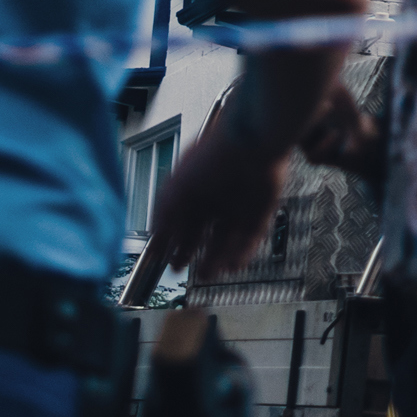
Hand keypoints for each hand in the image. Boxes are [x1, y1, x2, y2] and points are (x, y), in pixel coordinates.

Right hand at [140, 126, 286, 280]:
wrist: (252, 142)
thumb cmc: (213, 157)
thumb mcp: (176, 188)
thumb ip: (164, 213)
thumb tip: (154, 234)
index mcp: (194, 187)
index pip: (179, 219)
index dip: (171, 240)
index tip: (164, 258)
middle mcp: (216, 196)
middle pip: (201, 231)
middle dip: (191, 251)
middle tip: (182, 269)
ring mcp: (239, 203)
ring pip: (226, 238)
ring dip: (216, 258)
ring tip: (207, 274)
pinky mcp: (262, 209)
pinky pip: (251, 237)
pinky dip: (242, 253)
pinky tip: (232, 265)